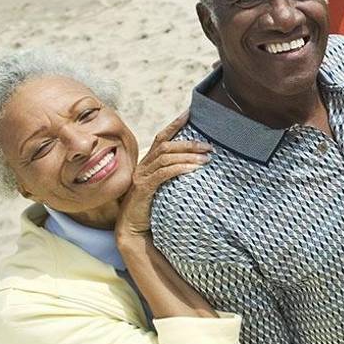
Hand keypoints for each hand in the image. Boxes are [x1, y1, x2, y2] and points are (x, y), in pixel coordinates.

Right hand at [116, 112, 210, 238]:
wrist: (133, 230)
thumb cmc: (152, 208)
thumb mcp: (165, 187)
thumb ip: (175, 174)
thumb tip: (201, 164)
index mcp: (148, 162)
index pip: (161, 137)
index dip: (175, 124)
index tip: (191, 113)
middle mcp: (143, 166)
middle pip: (166, 145)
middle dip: (189, 143)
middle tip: (209, 146)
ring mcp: (141, 176)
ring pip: (165, 157)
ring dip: (188, 156)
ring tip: (207, 158)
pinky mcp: (142, 189)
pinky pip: (162, 174)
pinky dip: (179, 168)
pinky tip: (194, 169)